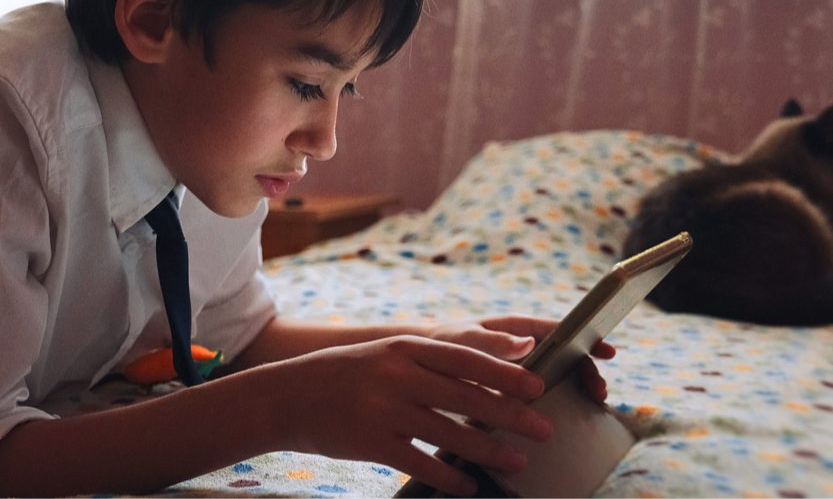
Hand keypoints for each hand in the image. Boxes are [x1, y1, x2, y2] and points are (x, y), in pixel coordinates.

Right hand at [269, 335, 552, 495]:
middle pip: (466, 396)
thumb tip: (490, 368)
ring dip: (489, 451)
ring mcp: (383, 409)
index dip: (506, 371)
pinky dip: (450, 477)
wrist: (287, 396)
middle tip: (544, 428)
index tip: (539, 384)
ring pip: (449, 433)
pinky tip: (470, 486)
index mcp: (406, 347)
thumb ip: (431, 360)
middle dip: (511, 415)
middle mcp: (398, 375)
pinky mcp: (371, 443)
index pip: (466, 358)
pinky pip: (421, 463)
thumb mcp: (388, 355)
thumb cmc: (348, 375)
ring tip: (518, 461)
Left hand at [427, 315, 617, 401]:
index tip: (608, 350)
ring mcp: (519, 368)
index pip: (559, 329)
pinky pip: (541, 396)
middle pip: (565, 355)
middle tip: (599, 393)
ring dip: (577, 389)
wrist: (416, 364)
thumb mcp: (463, 341)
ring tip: (592, 404)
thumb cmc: (440, 345)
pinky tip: (567, 419)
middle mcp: (522, 346)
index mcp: (514, 327)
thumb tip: (529, 342)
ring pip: (558, 376)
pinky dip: (557, 404)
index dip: (586, 337)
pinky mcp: (512, 391)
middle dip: (586, 371)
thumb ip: (492, 342)